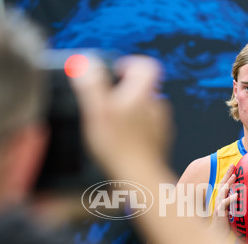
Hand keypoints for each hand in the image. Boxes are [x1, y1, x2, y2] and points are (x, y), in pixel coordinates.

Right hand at [69, 55, 171, 175]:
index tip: (116, 72)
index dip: (130, 64)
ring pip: (147, 110)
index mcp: (142, 94)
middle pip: (144, 88)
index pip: (146, 66)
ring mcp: (161, 125)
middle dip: (126, 92)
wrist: (140, 178)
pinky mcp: (161, 143)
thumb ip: (92, 84)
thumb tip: (86, 62)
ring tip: (114, 126)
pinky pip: (150, 129)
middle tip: (107, 105)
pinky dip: (138, 131)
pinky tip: (124, 142)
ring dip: (132, 113)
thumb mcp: (96, 111)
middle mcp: (156, 107)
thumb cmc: (117, 147)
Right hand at [208, 164, 236, 236]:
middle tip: (233, 165)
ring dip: (229, 183)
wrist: (216, 235)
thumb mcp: (231, 212)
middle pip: (223, 185)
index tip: (233, 166)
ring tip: (235, 176)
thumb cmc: (225, 224)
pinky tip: (236, 195)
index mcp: (222, 199)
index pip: (225, 184)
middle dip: (228, 175)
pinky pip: (224, 205)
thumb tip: (246, 198)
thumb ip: (236, 204)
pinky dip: (230, 199)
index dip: (228, 175)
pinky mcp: (220, 214)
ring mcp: (219, 206)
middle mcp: (220, 201)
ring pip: (223, 192)